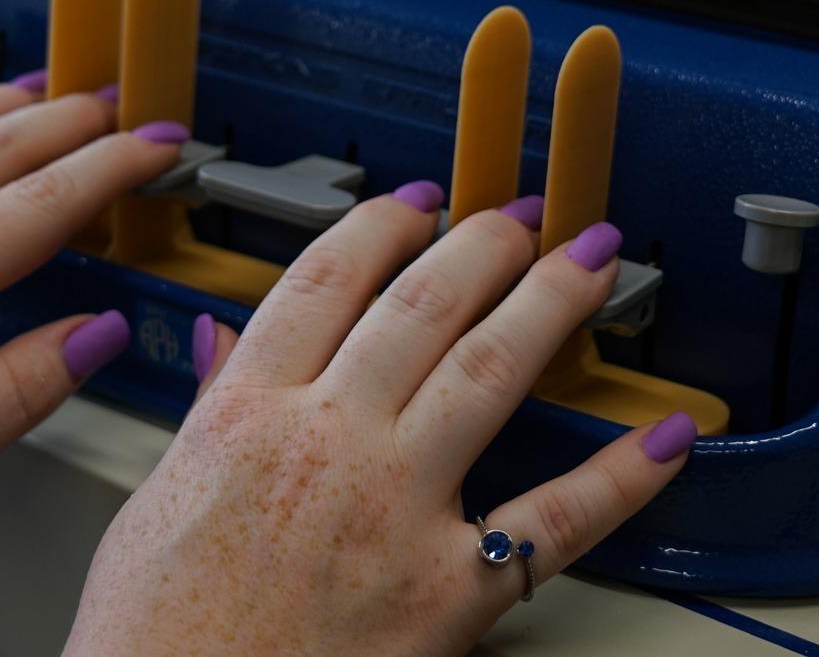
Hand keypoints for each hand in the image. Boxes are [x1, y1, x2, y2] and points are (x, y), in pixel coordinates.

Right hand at [65, 186, 697, 656]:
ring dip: (550, 302)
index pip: (327, 282)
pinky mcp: (452, 590)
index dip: (382, 226)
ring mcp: (397, 510)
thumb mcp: (154, 502)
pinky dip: (621, 477)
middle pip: (422, 305)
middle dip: (483, 245)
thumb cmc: (156, 635)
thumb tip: (223, 342)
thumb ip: (208, 411)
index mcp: (247, 414)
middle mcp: (328, 443)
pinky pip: (555, 519)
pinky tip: (664, 438)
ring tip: (590, 258)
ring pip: (489, 371)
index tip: (418, 205)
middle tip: (520, 217)